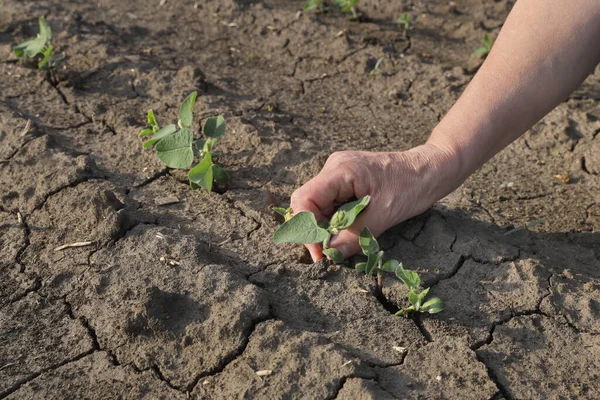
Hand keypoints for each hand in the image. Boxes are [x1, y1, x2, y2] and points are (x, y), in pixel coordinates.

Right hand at [290, 144, 457, 261]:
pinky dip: (336, 222)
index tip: (320, 253)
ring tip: (342, 244)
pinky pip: (331, 204)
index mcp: (341, 170)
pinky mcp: (345, 182)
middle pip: (308, 204)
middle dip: (316, 231)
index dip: (307, 228)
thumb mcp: (384, 215)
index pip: (305, 199)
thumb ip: (355, 235)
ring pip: (318, 206)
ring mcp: (338, 174)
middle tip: (330, 254)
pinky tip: (348, 232)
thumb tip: (330, 253)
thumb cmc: (412, 186)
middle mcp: (334, 168)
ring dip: (327, 228)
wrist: (430, 170)